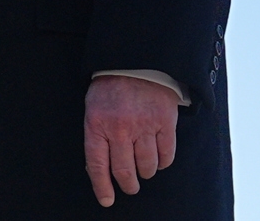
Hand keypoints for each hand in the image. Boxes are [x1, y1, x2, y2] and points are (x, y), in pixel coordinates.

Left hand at [83, 75, 178, 206]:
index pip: (98, 166)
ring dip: (146, 173)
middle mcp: (120, 127)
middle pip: (125, 172)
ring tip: (144, 169)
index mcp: (98, 123)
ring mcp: (144, 125)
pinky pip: (166, 155)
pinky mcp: (165, 121)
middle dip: (128, 185)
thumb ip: (96, 136)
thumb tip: (100, 170)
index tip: (107, 200)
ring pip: (147, 167)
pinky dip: (163, 162)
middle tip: (130, 186)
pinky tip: (158, 158)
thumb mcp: (93, 108)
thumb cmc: (111, 86)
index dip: (102, 187)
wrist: (136, 59)